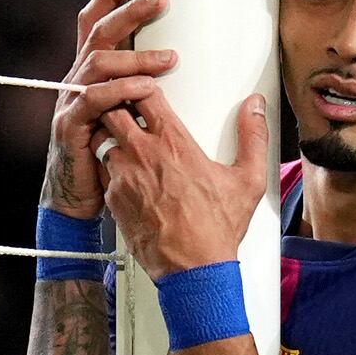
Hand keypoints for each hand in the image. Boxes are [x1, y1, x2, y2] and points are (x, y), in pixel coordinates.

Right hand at [42, 0, 176, 219]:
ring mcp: (70, 103)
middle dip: (130, 12)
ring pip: (98, 64)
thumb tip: (185, 68)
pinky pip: (93, 102)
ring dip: (135, 56)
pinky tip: (145, 90)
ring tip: (171, 58)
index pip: (95, 23)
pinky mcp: (70, 128)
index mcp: (90, 73)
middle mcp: (77, 81)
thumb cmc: (108, 155)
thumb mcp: (127, 116)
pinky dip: (120, 92)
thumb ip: (146, 91)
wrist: (76, 200)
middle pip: (99, 34)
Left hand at [95, 88, 267, 280]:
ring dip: (108, 135)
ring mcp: (123, 176)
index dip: (142, 85)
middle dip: (117, 104)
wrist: (193, 269)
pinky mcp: (113, 199)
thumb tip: (255, 107)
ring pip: (100, 139)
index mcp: (173, 142)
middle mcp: (142, 154)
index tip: (148, 88)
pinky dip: (108, 166)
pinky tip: (123, 172)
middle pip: (112, 109)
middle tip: (127, 108)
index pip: (144, 94)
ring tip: (122, 139)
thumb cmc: (217, 227)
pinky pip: (101, 171)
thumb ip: (253, 138)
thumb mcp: (248, 179)